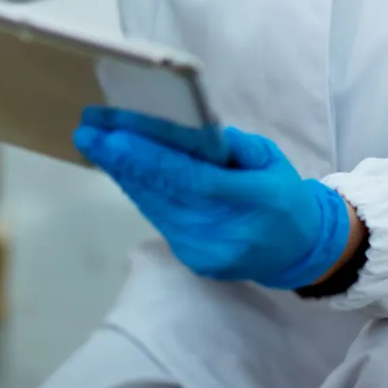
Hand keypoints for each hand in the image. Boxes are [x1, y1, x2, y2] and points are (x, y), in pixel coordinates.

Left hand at [75, 108, 350, 290]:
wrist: (298, 251)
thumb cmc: (283, 195)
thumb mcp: (270, 159)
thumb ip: (233, 145)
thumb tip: (191, 129)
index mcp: (250, 201)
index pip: (191, 178)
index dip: (151, 158)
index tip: (116, 136)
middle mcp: (222, 231)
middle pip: (163, 193)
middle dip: (122, 161)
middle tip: (89, 133)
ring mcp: (204, 250)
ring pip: (155, 206)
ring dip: (124, 174)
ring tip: (96, 145)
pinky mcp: (191, 258)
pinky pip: (160, 218)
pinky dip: (140, 191)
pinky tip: (121, 169)